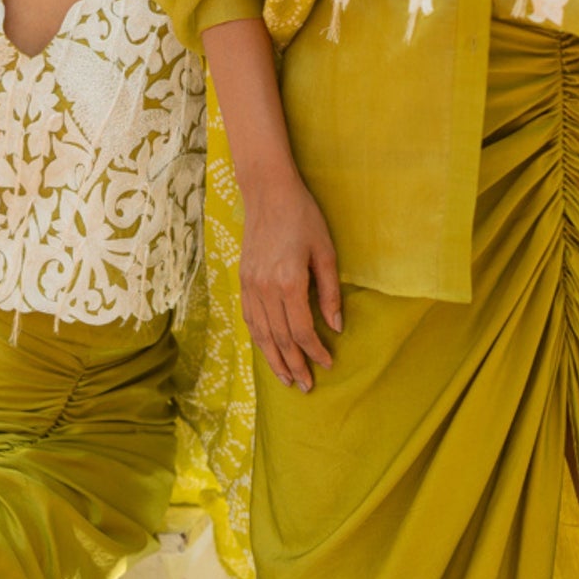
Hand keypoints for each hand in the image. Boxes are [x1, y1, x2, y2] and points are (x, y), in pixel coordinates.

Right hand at [239, 166, 342, 393]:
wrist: (268, 192)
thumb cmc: (303, 217)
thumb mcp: (325, 252)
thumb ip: (330, 292)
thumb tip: (335, 327)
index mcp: (289, 282)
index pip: (302, 330)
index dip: (315, 351)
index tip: (328, 364)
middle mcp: (265, 288)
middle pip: (280, 338)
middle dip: (294, 365)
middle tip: (306, 386)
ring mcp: (250, 285)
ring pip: (261, 333)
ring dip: (274, 359)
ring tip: (286, 379)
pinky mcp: (243, 279)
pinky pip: (249, 318)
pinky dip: (259, 338)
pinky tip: (267, 350)